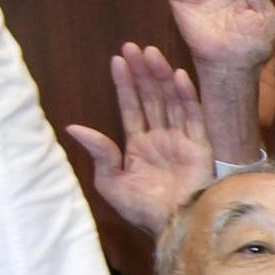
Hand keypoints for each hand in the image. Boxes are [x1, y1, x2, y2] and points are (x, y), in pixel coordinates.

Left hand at [64, 44, 214, 237]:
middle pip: (151, 98)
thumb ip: (98, 152)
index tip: (118, 60)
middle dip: (142, 73)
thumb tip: (75, 127)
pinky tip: (178, 76)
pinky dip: (187, 97)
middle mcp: (161, 139)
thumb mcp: (110, 182)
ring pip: (170, 101)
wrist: (172, 227)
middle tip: (135, 47)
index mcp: (138, 146)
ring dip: (161, 77)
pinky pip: (194, 117)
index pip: (131, 108)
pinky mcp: (200, 148)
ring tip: (152, 53)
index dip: (124, 84)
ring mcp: (181, 142)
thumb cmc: (141, 210)